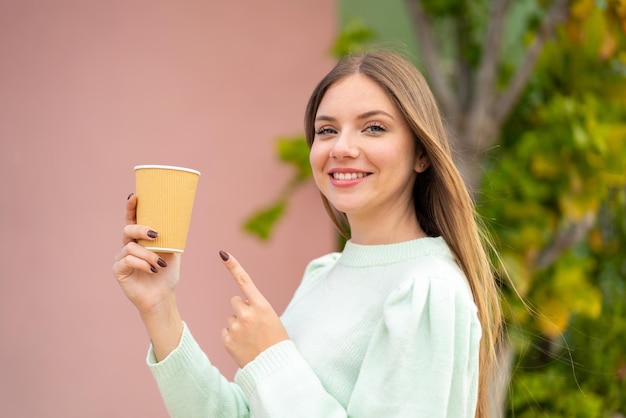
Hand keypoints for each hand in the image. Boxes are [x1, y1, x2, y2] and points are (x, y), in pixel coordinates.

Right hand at [112, 194, 180, 316]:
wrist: (163, 296)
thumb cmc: (167, 273)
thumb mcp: (173, 251)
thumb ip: (172, 237)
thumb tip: (179, 218)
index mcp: (140, 239)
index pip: (133, 220)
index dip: (131, 207)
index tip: (135, 196)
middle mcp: (128, 246)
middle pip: (128, 230)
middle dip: (141, 229)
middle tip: (155, 234)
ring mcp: (121, 258)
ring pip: (131, 248)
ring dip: (148, 255)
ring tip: (160, 264)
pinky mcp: (118, 270)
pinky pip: (127, 261)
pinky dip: (142, 264)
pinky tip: (152, 270)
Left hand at [219, 251, 288, 367]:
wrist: (275, 368)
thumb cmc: (277, 342)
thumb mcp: (272, 319)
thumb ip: (255, 308)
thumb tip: (238, 302)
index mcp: (262, 306)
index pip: (245, 281)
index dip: (233, 266)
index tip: (223, 253)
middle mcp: (247, 314)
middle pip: (235, 301)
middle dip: (241, 309)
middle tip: (254, 325)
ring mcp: (236, 327)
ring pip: (230, 317)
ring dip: (238, 325)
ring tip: (251, 338)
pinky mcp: (227, 340)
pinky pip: (225, 331)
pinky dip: (232, 337)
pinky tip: (243, 345)